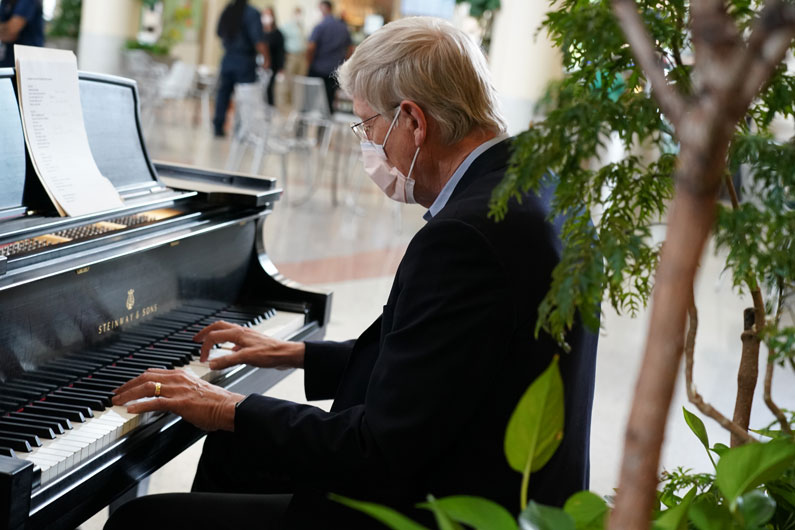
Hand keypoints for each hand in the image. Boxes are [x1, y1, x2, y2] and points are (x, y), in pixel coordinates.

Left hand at [112, 368, 243, 431]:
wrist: (229, 407)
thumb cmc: (217, 403)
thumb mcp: (195, 392)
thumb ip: (180, 393)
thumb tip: (169, 402)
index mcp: (181, 375)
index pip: (152, 373)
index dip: (136, 380)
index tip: (126, 387)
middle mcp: (178, 379)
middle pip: (145, 377)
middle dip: (127, 385)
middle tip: (115, 394)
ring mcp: (178, 390)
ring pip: (147, 387)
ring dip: (128, 394)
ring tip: (118, 401)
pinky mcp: (180, 403)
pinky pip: (155, 402)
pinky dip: (140, 405)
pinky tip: (130, 409)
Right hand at [193, 320, 304, 369]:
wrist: (286, 354)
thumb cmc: (270, 354)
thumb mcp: (246, 358)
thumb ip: (227, 360)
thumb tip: (211, 364)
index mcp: (237, 333)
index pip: (213, 336)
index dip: (204, 347)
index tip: (202, 359)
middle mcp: (241, 332)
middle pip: (218, 327)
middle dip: (205, 332)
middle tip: (196, 339)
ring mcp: (246, 336)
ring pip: (226, 331)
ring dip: (216, 335)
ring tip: (209, 342)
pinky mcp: (251, 342)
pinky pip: (235, 339)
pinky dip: (227, 343)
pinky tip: (229, 351)